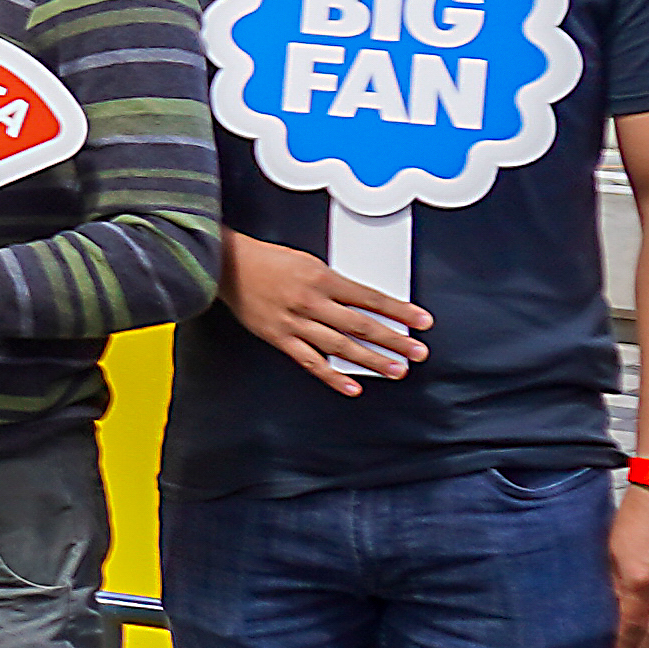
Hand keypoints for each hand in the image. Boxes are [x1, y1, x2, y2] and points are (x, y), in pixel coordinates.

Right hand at [221, 232, 426, 390]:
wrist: (227, 266)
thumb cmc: (267, 261)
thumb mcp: (309, 262)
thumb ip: (335, 283)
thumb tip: (363, 302)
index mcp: (323, 279)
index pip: (370, 298)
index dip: (399, 311)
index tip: (421, 321)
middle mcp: (312, 303)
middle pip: (362, 325)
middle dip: (394, 340)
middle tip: (416, 352)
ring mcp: (296, 323)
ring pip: (341, 346)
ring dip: (371, 360)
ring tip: (395, 370)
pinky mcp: (280, 337)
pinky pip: (310, 361)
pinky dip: (332, 376)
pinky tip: (351, 386)